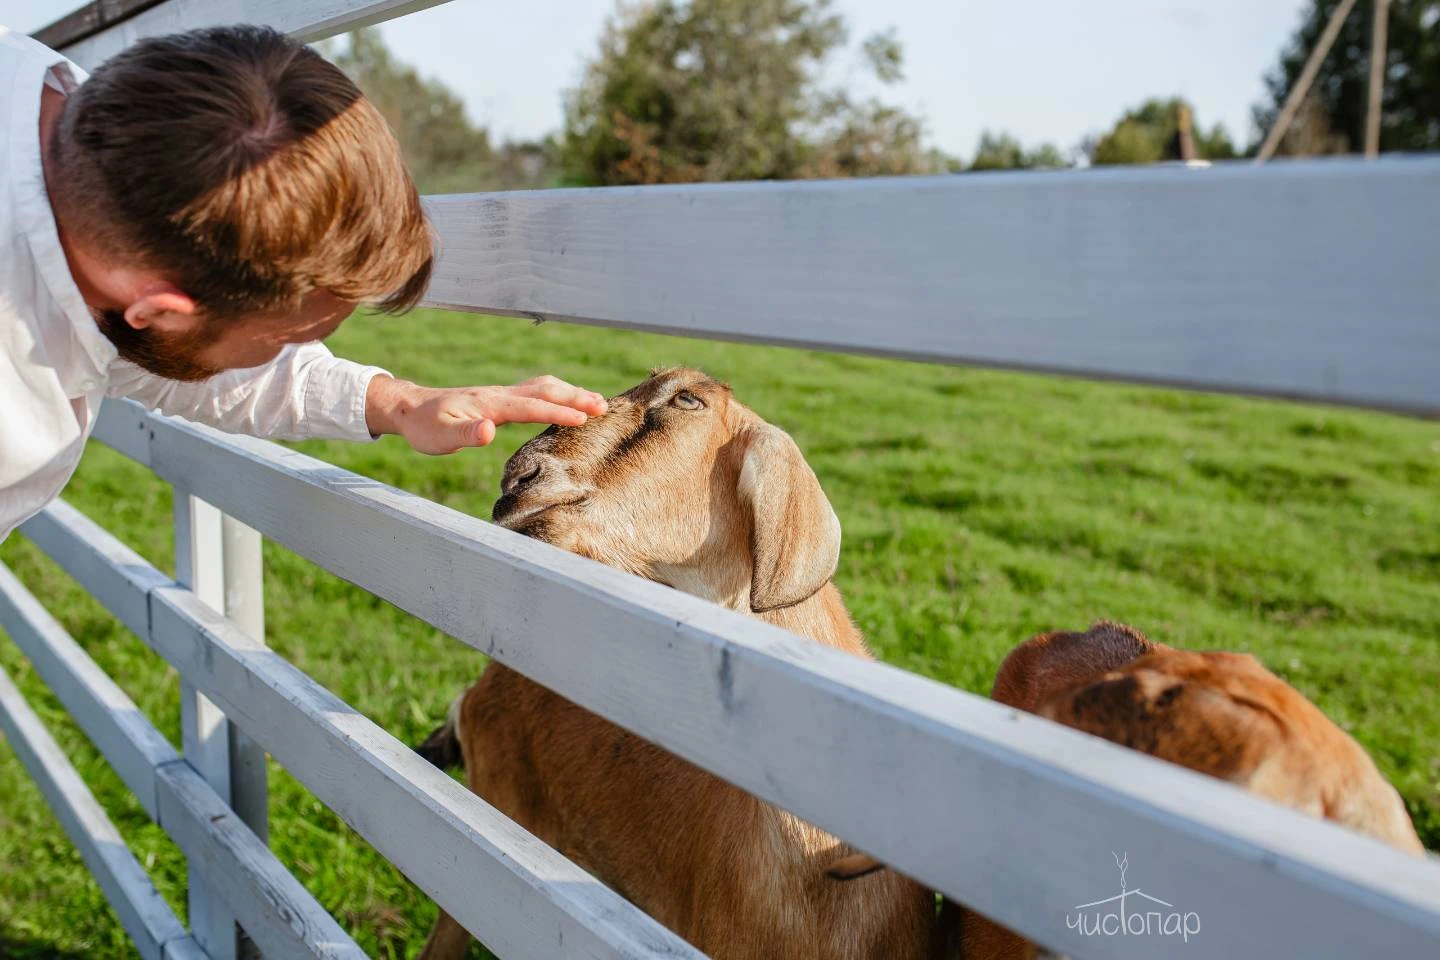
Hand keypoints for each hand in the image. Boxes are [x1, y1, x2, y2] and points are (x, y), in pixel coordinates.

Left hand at [365, 375, 608, 454]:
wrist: (410, 407)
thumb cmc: (425, 426)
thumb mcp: (439, 437)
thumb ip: (466, 434)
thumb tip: (489, 430)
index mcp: (491, 404)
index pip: (532, 406)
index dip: (559, 412)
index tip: (585, 419)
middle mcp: (501, 394)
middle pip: (546, 390)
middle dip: (576, 397)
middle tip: (605, 407)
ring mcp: (502, 393)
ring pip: (544, 386)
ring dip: (571, 392)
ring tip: (597, 402)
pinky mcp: (501, 398)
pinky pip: (537, 391)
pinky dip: (558, 393)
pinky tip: (566, 401)